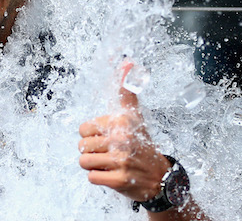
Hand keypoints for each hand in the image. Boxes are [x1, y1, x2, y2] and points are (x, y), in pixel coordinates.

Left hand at [78, 63, 170, 201]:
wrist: (160, 176)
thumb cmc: (141, 143)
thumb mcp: (134, 115)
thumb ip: (126, 90)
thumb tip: (127, 61)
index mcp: (121, 122)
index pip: (83, 128)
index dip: (92, 135)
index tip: (107, 138)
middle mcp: (122, 139)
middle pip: (82, 146)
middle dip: (92, 152)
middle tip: (109, 153)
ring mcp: (122, 160)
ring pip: (84, 162)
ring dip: (94, 165)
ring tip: (110, 164)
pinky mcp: (120, 180)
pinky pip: (92, 177)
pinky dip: (99, 178)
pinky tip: (113, 174)